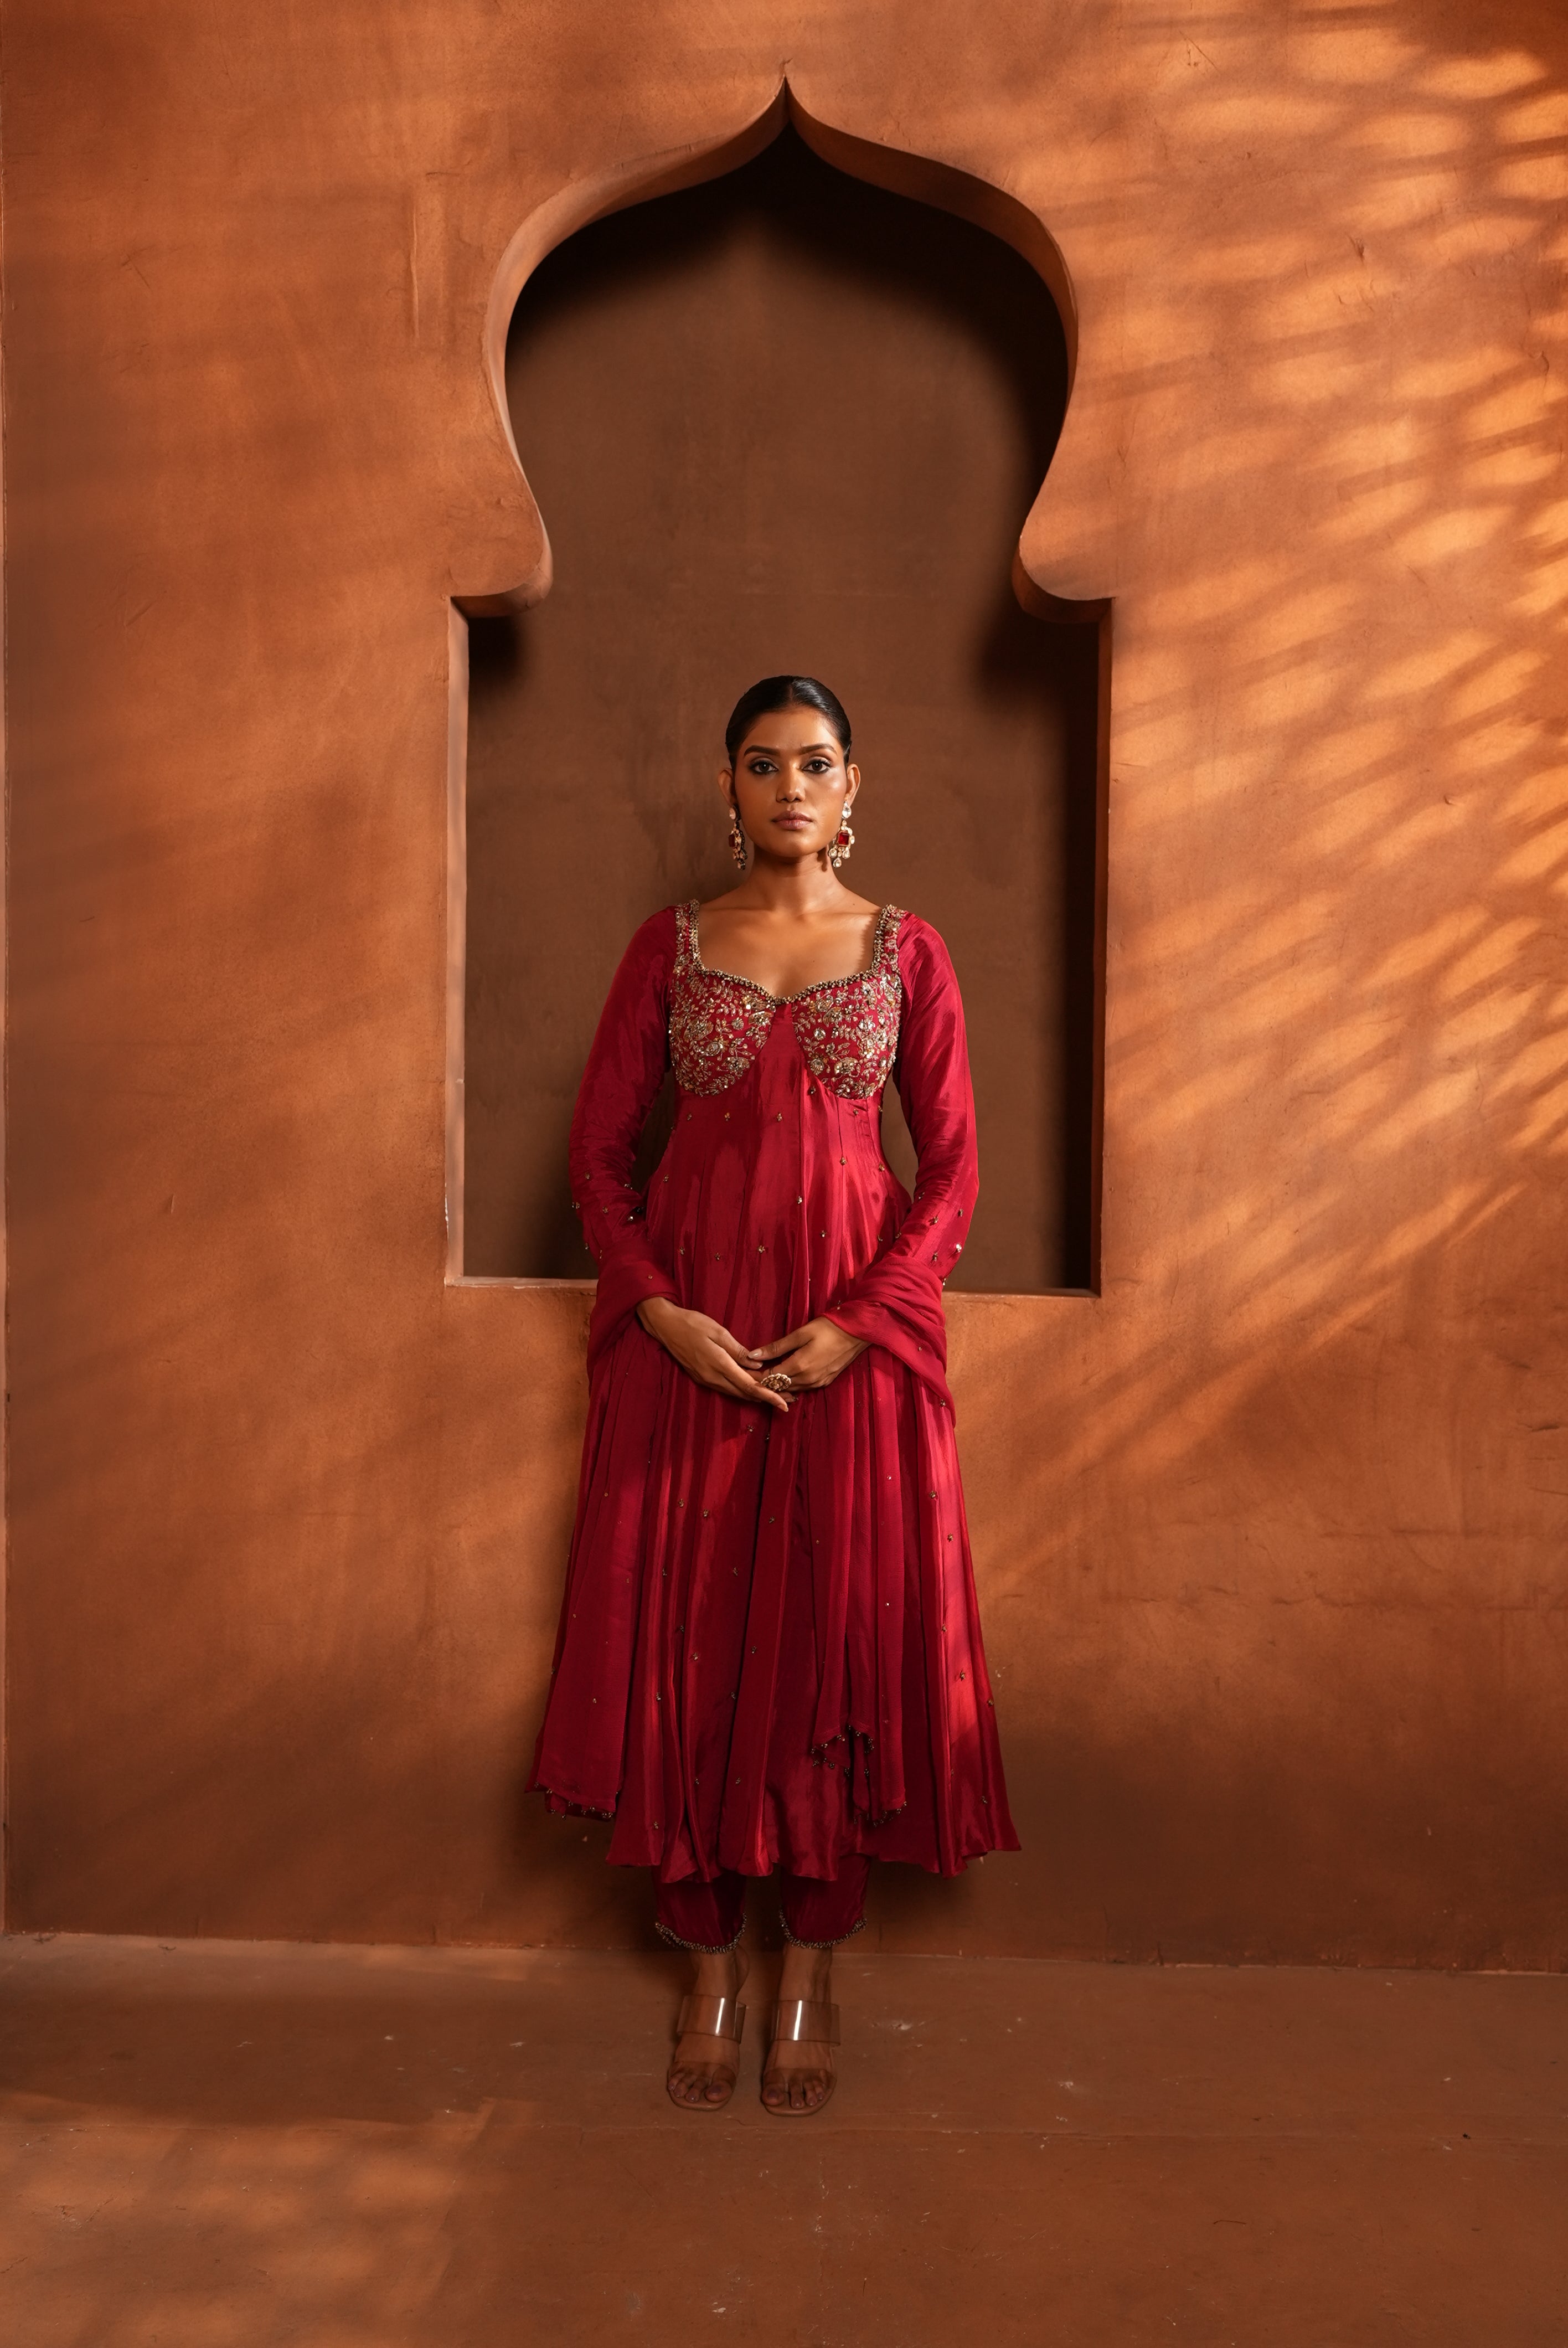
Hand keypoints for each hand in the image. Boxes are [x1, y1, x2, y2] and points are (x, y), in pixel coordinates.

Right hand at [637, 1296, 789, 1412]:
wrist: (666, 1326)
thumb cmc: (692, 1323)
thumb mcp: (719, 1331)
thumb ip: (739, 1351)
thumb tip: (757, 1367)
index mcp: (719, 1365)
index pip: (749, 1386)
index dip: (768, 1396)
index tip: (784, 1404)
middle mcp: (713, 1377)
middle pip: (745, 1394)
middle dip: (768, 1399)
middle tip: (790, 1400)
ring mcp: (706, 1379)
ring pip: (736, 1393)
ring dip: (756, 1396)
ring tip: (778, 1396)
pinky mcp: (703, 1378)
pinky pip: (727, 1388)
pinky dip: (743, 1390)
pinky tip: (754, 1388)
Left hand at [752, 1317, 866, 1392]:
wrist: (858, 1332)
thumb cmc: (829, 1328)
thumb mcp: (800, 1333)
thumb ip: (776, 1347)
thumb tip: (753, 1354)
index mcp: (799, 1366)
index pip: (769, 1379)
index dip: (755, 1376)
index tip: (744, 1371)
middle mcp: (808, 1380)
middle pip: (778, 1387)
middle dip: (764, 1382)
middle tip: (751, 1374)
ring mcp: (817, 1383)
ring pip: (790, 1390)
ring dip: (777, 1385)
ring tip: (765, 1375)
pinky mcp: (825, 1382)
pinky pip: (803, 1388)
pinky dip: (791, 1385)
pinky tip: (785, 1377)